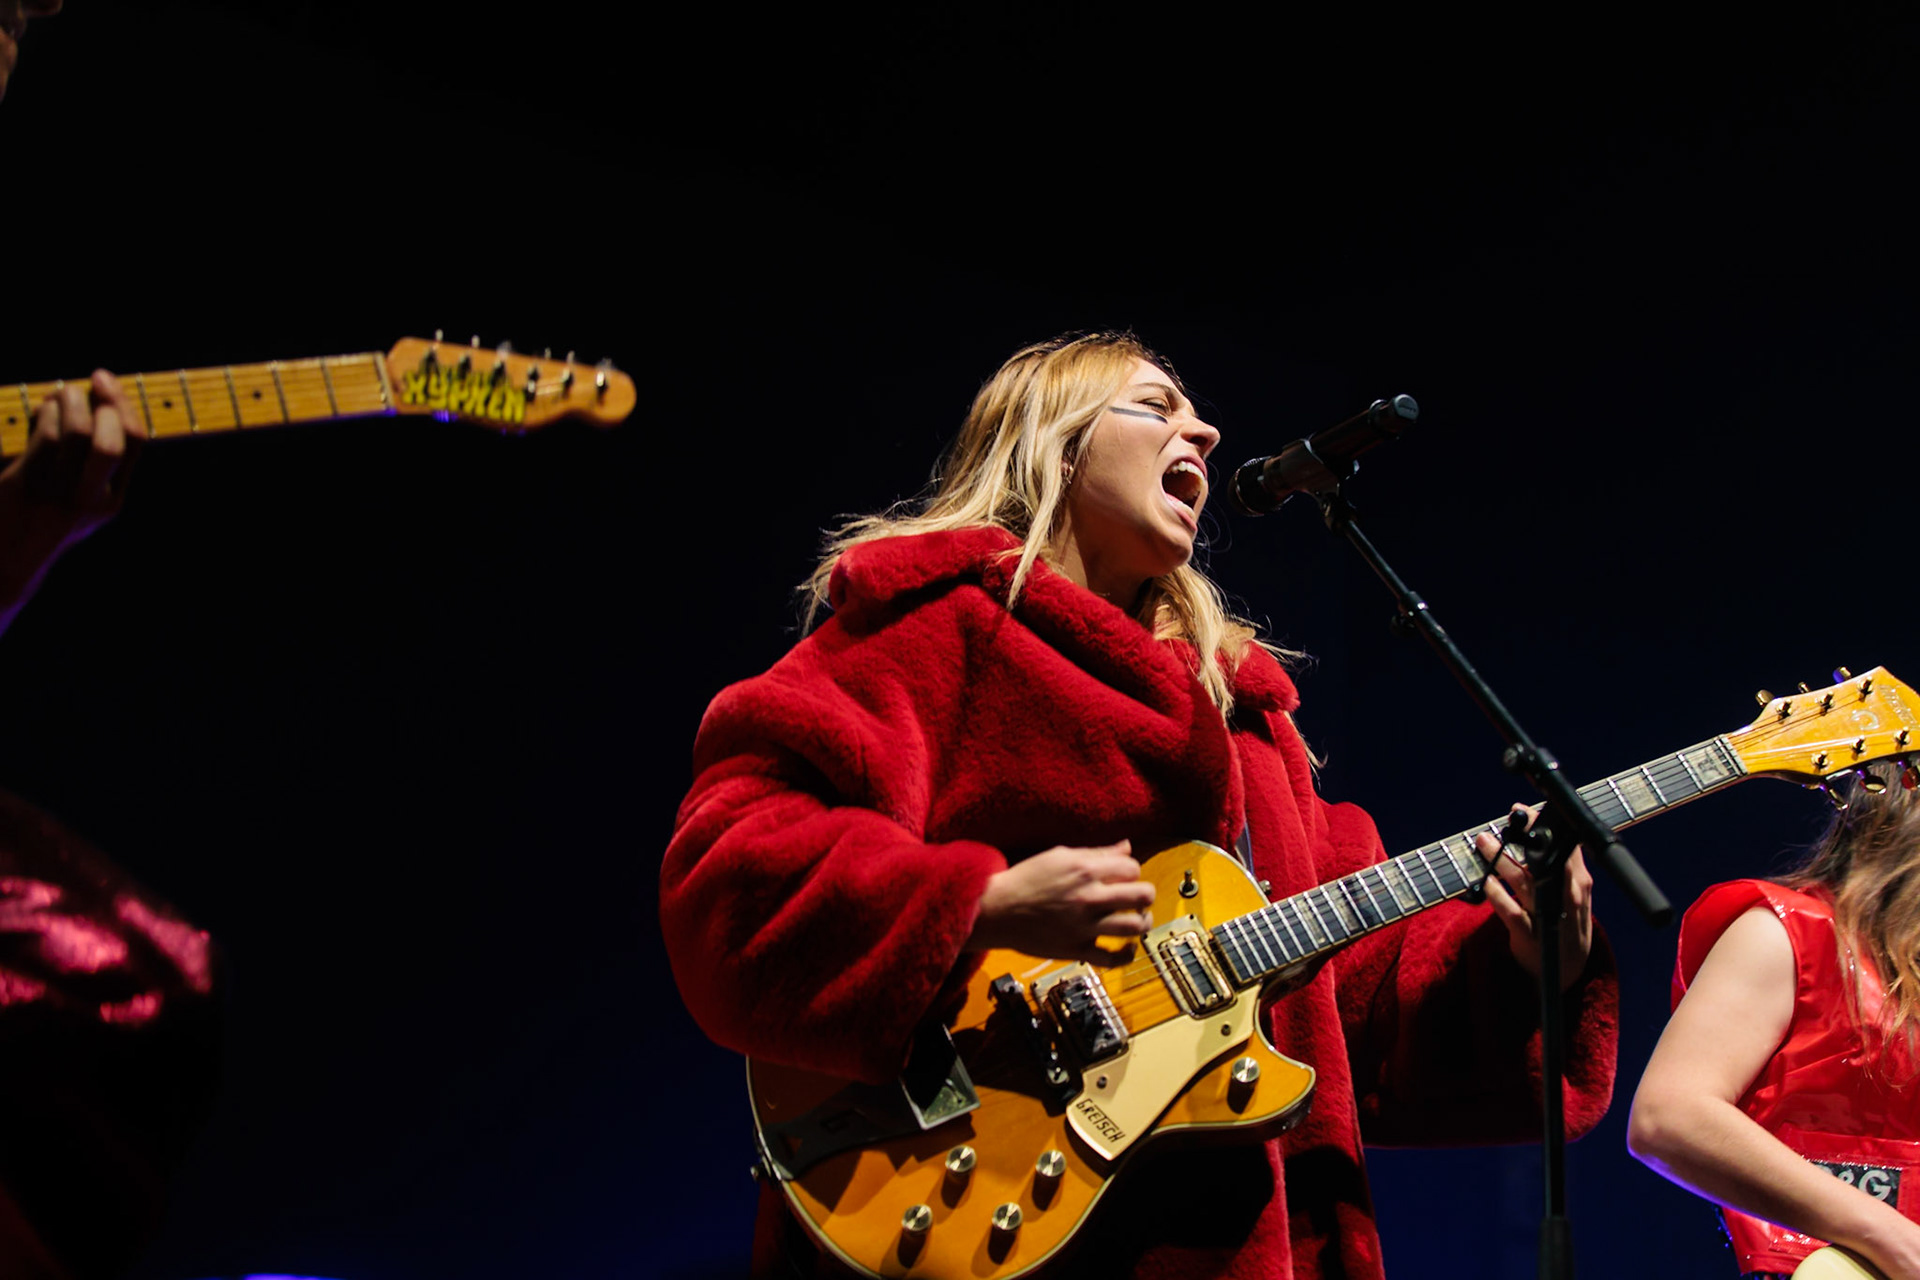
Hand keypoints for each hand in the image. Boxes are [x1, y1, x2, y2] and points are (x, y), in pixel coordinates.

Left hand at [0, 370, 144, 632]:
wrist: (7, 562)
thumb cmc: (41, 525)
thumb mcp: (80, 505)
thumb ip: (93, 469)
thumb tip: (93, 406)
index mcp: (111, 501)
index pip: (135, 444)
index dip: (123, 406)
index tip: (105, 382)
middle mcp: (91, 498)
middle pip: (111, 440)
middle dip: (104, 401)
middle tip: (91, 380)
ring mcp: (58, 493)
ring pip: (74, 432)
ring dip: (68, 401)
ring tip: (60, 394)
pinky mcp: (27, 486)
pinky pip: (43, 438)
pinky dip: (45, 414)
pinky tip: (42, 410)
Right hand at [965, 840, 1154, 963]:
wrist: (996, 909)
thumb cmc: (1026, 879)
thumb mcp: (1061, 856)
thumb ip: (1097, 853)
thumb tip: (1127, 846)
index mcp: (1085, 869)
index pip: (1132, 867)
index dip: (1132, 872)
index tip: (1124, 878)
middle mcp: (1089, 896)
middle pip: (1142, 894)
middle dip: (1145, 895)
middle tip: (1136, 898)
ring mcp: (1084, 925)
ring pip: (1135, 926)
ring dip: (1143, 922)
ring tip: (1136, 920)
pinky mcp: (1076, 949)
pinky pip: (1113, 959)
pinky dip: (1127, 954)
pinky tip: (1127, 947)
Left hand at [1475, 805, 1593, 990]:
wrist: (1566, 971)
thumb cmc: (1566, 923)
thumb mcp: (1574, 893)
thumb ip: (1562, 864)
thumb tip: (1540, 831)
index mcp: (1579, 883)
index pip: (1564, 847)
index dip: (1542, 826)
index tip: (1520, 810)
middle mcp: (1566, 898)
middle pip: (1545, 861)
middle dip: (1523, 838)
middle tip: (1503, 822)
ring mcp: (1547, 916)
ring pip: (1523, 882)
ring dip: (1500, 860)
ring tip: (1483, 842)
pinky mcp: (1528, 935)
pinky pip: (1509, 911)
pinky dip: (1495, 894)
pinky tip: (1484, 881)